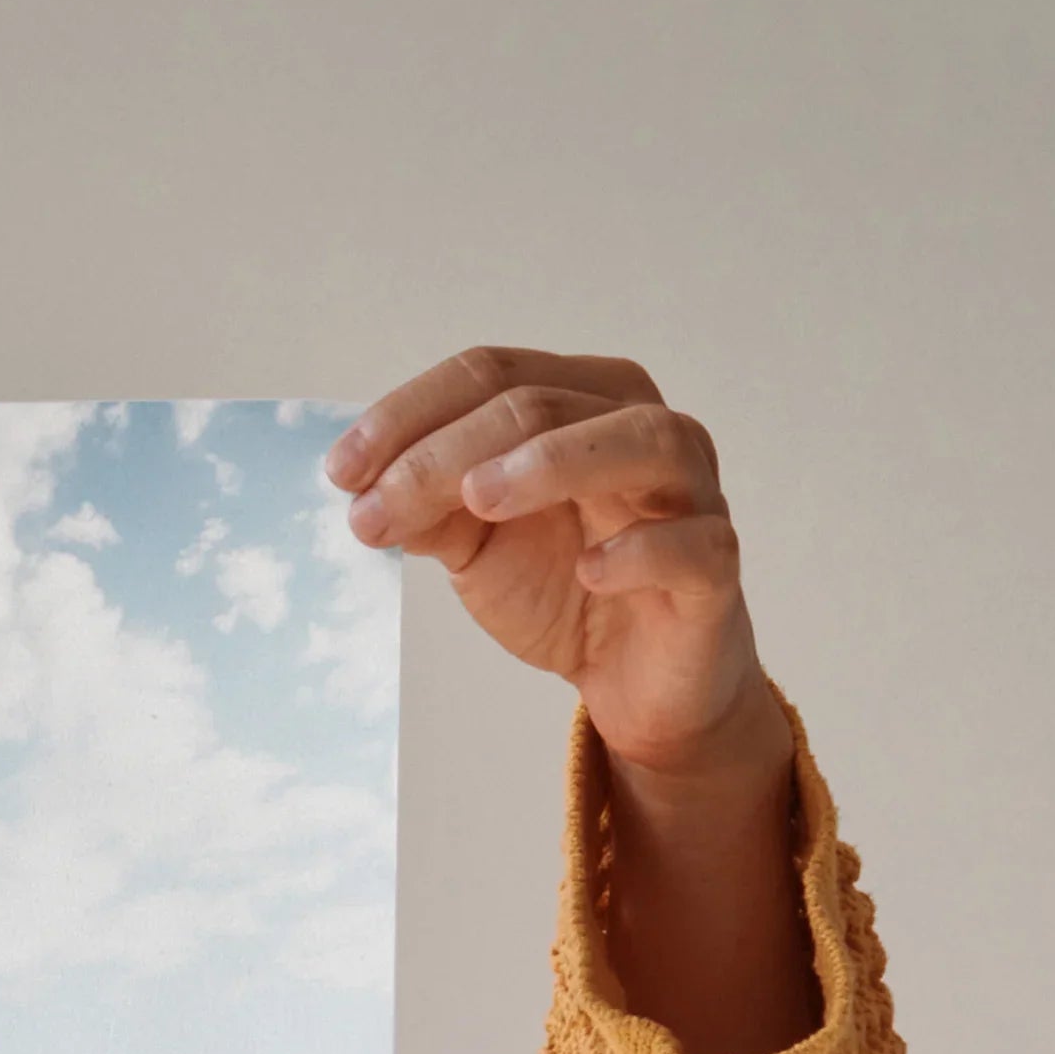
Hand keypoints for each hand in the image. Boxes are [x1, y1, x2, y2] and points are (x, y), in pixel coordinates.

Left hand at [329, 348, 815, 1053]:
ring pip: (638, 441)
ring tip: (478, 499)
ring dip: (552, 462)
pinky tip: (590, 570)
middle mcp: (642, 427)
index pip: (492, 374)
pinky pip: (692, 543)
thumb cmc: (564, 587)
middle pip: (543, 404)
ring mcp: (690, 492)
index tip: (340, 473)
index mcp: (581, 402)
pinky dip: (640, 550)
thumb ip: (431, 508)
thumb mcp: (477, 545)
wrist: (634, 680)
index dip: (409, 414)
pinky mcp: (714, 567)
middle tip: (375, 509)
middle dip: (446, 454)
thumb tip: (364, 487)